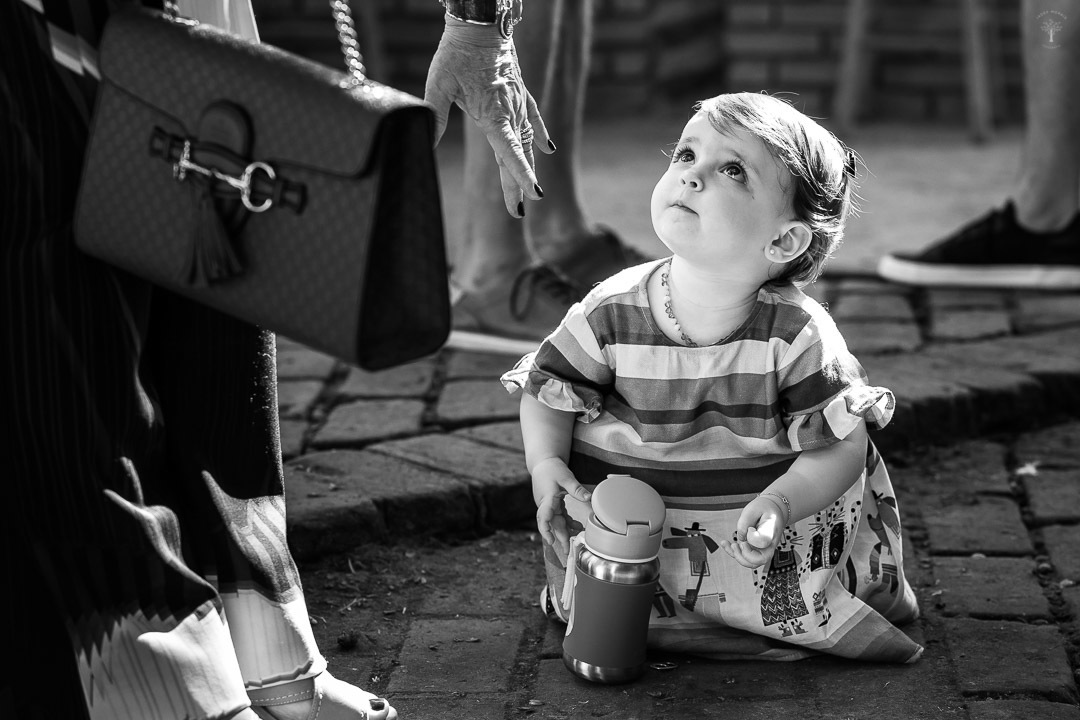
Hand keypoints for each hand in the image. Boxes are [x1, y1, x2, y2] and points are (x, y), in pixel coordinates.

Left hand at [424, 19, 552, 215]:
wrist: (481, 21)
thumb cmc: (456, 51)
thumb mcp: (438, 83)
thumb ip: (435, 115)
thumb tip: (426, 142)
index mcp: (492, 113)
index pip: (509, 151)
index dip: (521, 175)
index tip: (534, 196)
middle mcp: (510, 112)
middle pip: (516, 154)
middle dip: (517, 185)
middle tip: (517, 213)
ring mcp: (517, 103)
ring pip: (525, 141)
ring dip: (526, 166)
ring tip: (526, 193)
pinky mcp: (519, 93)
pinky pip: (534, 118)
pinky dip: (540, 135)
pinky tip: (548, 150)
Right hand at [531, 458, 590, 558]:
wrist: (543, 463)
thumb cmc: (553, 468)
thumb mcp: (566, 477)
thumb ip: (576, 489)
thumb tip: (589, 498)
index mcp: (547, 498)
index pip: (544, 516)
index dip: (546, 529)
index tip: (551, 540)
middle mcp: (545, 504)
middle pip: (551, 524)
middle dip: (559, 537)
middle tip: (566, 551)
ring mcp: (548, 506)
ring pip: (555, 522)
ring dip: (564, 532)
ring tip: (573, 542)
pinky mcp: (552, 504)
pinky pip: (558, 517)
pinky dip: (566, 522)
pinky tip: (576, 526)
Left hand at [719, 496, 784, 568]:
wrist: (772, 510)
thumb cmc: (764, 508)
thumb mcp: (755, 508)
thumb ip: (745, 522)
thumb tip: (741, 538)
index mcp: (771, 532)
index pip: (763, 542)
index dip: (754, 539)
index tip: (751, 529)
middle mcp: (768, 544)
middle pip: (758, 561)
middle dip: (743, 556)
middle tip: (739, 544)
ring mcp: (761, 548)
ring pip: (750, 562)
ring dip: (736, 556)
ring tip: (730, 544)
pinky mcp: (754, 548)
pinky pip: (744, 556)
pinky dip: (732, 552)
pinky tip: (725, 543)